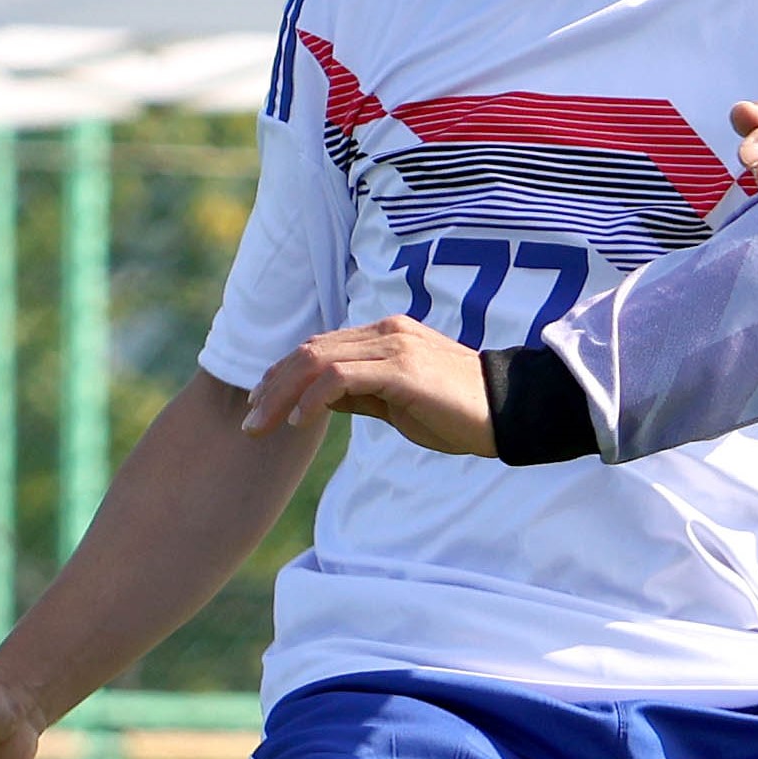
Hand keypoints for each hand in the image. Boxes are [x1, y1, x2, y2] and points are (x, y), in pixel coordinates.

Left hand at [235, 315, 495, 455]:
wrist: (509, 413)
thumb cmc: (457, 412)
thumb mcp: (396, 403)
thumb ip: (359, 395)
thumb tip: (316, 402)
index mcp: (384, 337)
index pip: (318, 348)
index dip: (281, 375)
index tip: (258, 405)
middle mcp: (386, 333)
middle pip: (309, 351)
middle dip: (271, 387)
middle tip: (248, 423)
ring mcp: (394, 347)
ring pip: (317, 361)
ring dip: (282, 394)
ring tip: (262, 425)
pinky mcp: (403, 368)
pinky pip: (341, 376)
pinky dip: (313, 398)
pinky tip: (300, 422)